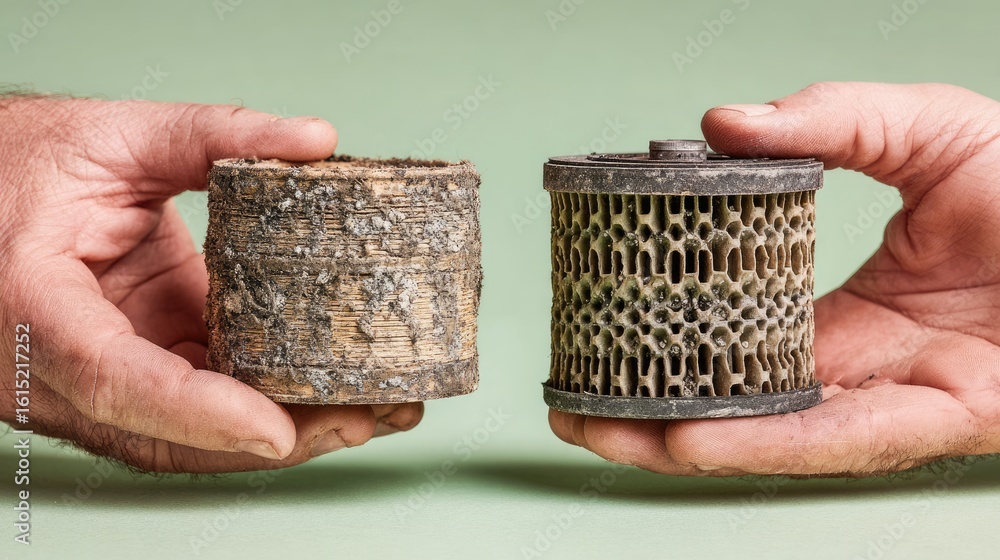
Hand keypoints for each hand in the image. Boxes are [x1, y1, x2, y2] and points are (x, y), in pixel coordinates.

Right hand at [0, 96, 421, 472]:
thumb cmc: (22, 162)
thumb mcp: (114, 136)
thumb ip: (213, 134)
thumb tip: (314, 140)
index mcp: (35, 303)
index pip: (115, 377)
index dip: (201, 410)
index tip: (277, 428)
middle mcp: (52, 366)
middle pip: (166, 432)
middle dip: (272, 436)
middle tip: (366, 417)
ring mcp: (87, 380)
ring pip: (185, 435)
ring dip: (279, 430)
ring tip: (369, 410)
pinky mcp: (126, 370)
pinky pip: (193, 404)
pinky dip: (259, 403)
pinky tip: (324, 391)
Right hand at [549, 82, 999, 476]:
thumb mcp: (926, 128)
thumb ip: (831, 121)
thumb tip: (724, 121)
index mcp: (848, 305)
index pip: (735, 326)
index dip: (667, 328)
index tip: (606, 318)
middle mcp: (857, 363)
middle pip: (734, 396)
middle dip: (648, 403)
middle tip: (574, 394)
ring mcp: (890, 398)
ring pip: (765, 432)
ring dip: (674, 437)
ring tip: (594, 428)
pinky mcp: (933, 421)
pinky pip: (827, 437)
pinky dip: (751, 441)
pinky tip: (683, 437)